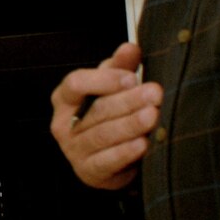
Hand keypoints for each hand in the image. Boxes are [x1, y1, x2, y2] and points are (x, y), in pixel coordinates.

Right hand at [50, 41, 161, 190]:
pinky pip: (106, 161)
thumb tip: (131, 47)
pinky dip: (126, 152)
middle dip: (127, 101)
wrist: (108, 159)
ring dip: (130, 125)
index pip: (75, 84)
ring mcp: (73, 150)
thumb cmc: (108, 116)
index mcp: (65, 99)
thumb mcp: (111, 88)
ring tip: (153, 115)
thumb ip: (120, 68)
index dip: (103, 80)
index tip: (132, 77)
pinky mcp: (88, 172)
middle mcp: (63, 124)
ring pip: (102, 135)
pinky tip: (144, 144)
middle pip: (95, 110)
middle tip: (155, 93)